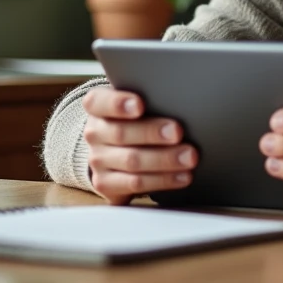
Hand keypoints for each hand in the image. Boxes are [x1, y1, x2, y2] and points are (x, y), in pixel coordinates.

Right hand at [81, 87, 198, 204]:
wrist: (115, 148)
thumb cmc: (136, 118)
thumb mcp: (139, 102)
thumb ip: (151, 98)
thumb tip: (182, 97)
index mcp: (97, 106)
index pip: (99, 102)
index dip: (118, 103)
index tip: (140, 105)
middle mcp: (94, 133)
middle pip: (121, 133)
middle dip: (152, 133)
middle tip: (178, 132)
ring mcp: (97, 160)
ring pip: (131, 161)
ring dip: (164, 160)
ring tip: (189, 157)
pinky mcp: (106, 184)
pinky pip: (135, 184)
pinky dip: (163, 180)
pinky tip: (182, 176)